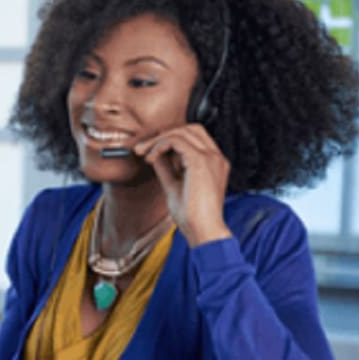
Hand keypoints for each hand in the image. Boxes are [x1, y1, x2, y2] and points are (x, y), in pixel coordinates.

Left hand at [133, 124, 232, 246]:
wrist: (203, 231)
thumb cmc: (193, 216)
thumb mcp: (175, 186)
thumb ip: (167, 168)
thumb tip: (155, 155)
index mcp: (214, 163)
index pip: (194, 138)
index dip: (170, 139)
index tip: (150, 150)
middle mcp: (216, 157)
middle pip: (190, 128)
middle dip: (164, 134)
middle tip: (143, 148)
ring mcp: (211, 157)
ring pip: (182, 132)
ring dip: (158, 140)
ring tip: (144, 154)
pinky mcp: (200, 161)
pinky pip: (176, 140)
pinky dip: (160, 145)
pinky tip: (151, 159)